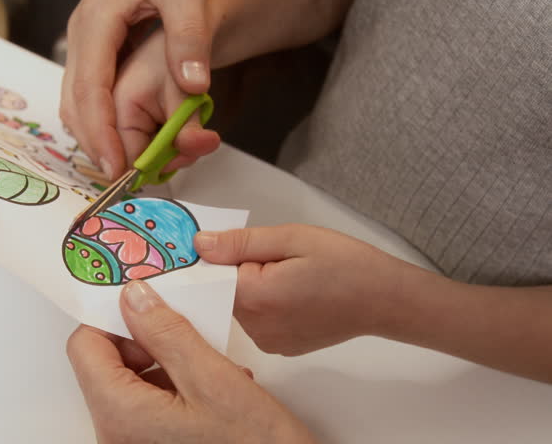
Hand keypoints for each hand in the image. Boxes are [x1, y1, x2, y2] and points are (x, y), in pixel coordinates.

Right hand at [61, 0, 220, 178]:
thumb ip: (189, 35)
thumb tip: (193, 88)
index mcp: (97, 22)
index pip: (90, 90)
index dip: (99, 133)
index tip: (115, 167)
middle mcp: (82, 36)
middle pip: (75, 102)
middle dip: (94, 144)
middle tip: (121, 180)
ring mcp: (86, 43)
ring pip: (76, 101)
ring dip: (95, 136)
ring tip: (124, 167)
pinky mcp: (96, 49)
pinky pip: (87, 93)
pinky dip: (100, 121)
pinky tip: (122, 138)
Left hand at [67, 280, 314, 443]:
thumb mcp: (212, 378)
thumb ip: (166, 332)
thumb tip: (133, 298)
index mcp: (121, 415)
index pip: (84, 346)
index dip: (113, 317)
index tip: (146, 304)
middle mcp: (116, 435)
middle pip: (106, 364)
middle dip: (145, 341)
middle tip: (186, 334)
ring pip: (129, 381)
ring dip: (166, 363)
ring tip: (210, 368)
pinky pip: (146, 404)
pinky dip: (174, 387)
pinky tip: (211, 390)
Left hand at [194, 225, 418, 355]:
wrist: (385, 299)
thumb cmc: (345, 264)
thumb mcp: (290, 238)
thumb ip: (239, 242)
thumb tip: (200, 245)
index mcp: (254, 298)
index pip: (212, 274)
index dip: (226, 256)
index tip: (247, 247)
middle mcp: (255, 327)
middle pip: (226, 291)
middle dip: (242, 271)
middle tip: (281, 260)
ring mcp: (268, 342)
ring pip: (242, 305)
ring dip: (256, 288)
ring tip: (293, 277)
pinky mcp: (281, 347)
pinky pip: (258, 320)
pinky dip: (268, 305)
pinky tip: (297, 295)